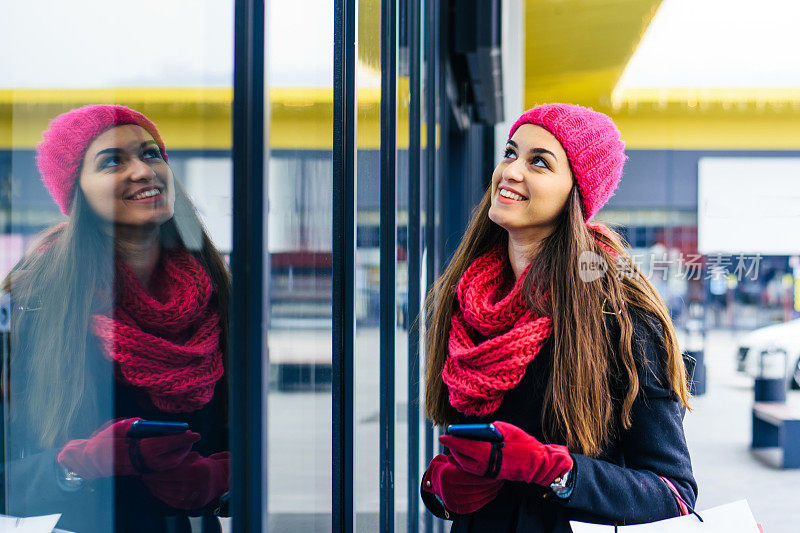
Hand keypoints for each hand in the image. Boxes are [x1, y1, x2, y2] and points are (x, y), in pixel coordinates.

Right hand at [57, 418, 200, 479]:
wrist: (90, 459)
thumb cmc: (107, 439)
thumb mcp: (125, 425)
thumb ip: (144, 425)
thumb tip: (161, 426)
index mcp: (142, 448)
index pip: (169, 443)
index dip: (184, 438)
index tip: (195, 433)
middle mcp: (145, 462)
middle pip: (174, 456)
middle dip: (185, 446)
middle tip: (191, 436)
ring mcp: (144, 470)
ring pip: (169, 464)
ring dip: (179, 453)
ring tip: (184, 442)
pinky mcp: (141, 473)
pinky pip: (161, 467)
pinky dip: (170, 459)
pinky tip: (172, 449)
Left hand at [142, 451, 229, 509]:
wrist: (220, 480)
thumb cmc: (204, 465)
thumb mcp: (194, 458)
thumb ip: (178, 459)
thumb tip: (159, 459)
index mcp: (199, 470)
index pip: (173, 472)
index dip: (158, 472)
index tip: (147, 470)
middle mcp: (199, 484)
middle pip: (170, 484)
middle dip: (155, 481)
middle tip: (145, 477)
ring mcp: (197, 496)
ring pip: (170, 494)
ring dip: (157, 490)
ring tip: (149, 484)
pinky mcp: (194, 505)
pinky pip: (174, 502)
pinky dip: (163, 497)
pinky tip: (157, 491)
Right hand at [422, 454, 503, 514]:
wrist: (438, 483)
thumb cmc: (451, 468)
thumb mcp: (455, 460)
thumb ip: (466, 458)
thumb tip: (485, 451)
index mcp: (447, 475)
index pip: (471, 476)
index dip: (485, 474)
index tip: (496, 470)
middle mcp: (448, 490)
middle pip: (476, 488)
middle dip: (491, 483)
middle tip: (501, 477)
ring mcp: (453, 501)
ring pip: (478, 497)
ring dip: (491, 490)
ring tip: (499, 483)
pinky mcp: (459, 509)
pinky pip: (477, 505)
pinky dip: (487, 498)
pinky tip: (493, 491)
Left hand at [439, 421, 571, 485]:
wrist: (538, 465)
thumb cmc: (525, 445)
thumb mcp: (508, 429)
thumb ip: (493, 428)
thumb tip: (482, 429)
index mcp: (488, 452)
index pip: (464, 446)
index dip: (452, 441)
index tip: (443, 436)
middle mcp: (485, 465)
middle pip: (462, 458)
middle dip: (453, 449)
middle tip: (447, 440)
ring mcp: (489, 472)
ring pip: (467, 466)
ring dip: (459, 457)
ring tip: (455, 447)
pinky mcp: (492, 475)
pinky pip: (474, 469)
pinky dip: (468, 462)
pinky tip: (468, 454)